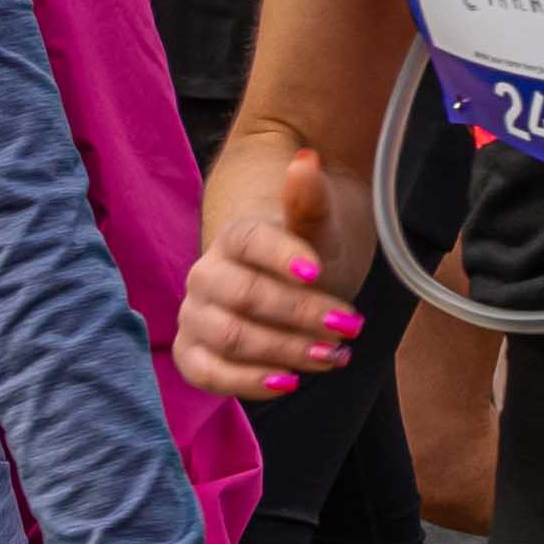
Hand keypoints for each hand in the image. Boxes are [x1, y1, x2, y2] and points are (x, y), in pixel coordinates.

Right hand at [178, 148, 361, 401]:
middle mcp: (206, 275)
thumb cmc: (305, 255)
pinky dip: (247, 382)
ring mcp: (195, 315)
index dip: (282, 256)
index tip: (318, 271)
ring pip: (232, 337)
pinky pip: (208, 373)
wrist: (284, 283)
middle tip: (351, 326)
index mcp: (235, 237)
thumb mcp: (320, 230)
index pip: (252, 242)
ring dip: (286, 350)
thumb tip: (305, 161)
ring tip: (333, 355)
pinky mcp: (193, 352)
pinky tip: (290, 382)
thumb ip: (311, 202)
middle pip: (247, 297)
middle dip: (302, 314)